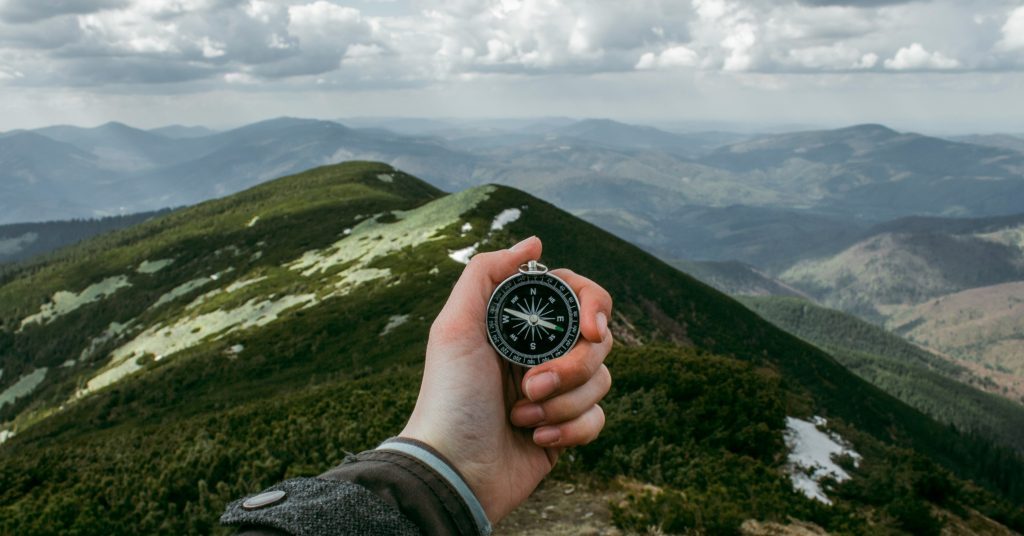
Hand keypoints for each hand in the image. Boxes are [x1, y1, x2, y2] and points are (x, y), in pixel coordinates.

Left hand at [399, 236, 613, 522]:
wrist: (453, 470)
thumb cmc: (449, 397)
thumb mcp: (455, 327)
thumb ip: (487, 273)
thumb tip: (535, 242)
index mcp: (519, 325)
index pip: (578, 297)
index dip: (593, 308)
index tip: (590, 330)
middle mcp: (541, 353)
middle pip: (598, 341)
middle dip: (570, 367)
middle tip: (531, 385)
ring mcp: (556, 392)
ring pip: (602, 380)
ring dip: (563, 403)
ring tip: (521, 417)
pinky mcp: (566, 429)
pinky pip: (598, 418)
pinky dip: (571, 430)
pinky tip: (536, 439)